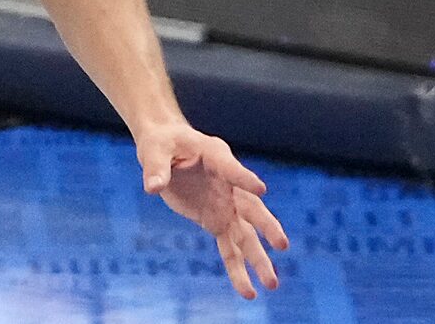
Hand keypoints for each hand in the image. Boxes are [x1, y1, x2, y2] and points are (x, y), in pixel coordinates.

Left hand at [137, 121, 287, 299]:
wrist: (165, 150)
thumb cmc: (163, 143)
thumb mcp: (155, 149)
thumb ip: (156, 167)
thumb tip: (152, 187)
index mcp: (215, 156)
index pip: (231, 169)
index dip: (244, 178)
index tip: (260, 188)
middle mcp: (228, 184)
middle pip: (251, 206)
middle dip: (265, 225)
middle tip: (282, 244)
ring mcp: (226, 205)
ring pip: (246, 234)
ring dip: (258, 258)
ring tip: (272, 284)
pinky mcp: (216, 220)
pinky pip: (229, 248)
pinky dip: (238, 268)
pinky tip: (248, 292)